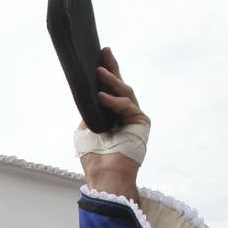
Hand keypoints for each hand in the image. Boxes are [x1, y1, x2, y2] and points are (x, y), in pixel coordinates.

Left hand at [78, 48, 145, 201]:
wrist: (105, 175)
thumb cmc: (94, 157)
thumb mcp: (85, 129)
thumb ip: (89, 112)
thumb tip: (87, 95)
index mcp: (111, 116)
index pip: (109, 91)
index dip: (105, 75)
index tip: (97, 57)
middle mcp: (124, 115)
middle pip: (120, 86)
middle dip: (112, 68)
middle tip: (104, 51)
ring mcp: (134, 118)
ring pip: (125, 93)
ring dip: (111, 81)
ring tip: (99, 71)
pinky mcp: (142, 123)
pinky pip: (127, 106)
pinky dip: (114, 102)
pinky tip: (101, 97)